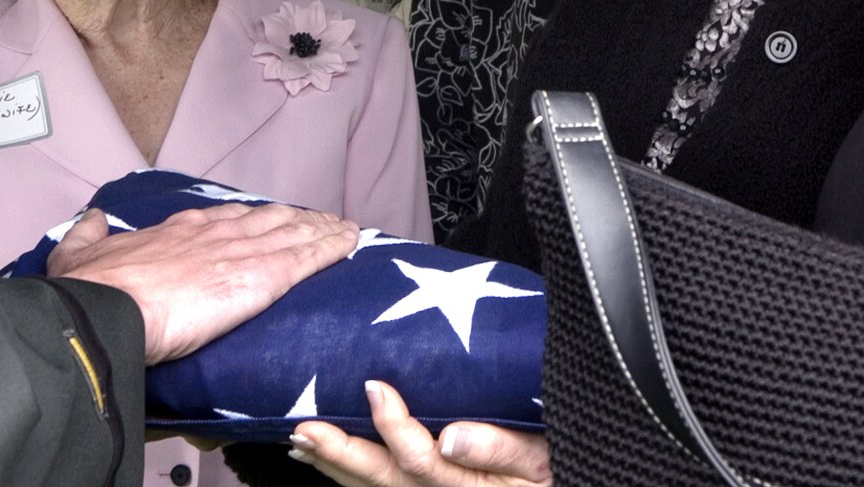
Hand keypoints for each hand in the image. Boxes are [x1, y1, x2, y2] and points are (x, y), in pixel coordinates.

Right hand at [49, 203, 355, 363]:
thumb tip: (92, 218)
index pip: (228, 219)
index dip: (253, 218)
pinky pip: (307, 258)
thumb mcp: (80, 254)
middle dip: (297, 220)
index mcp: (180, 231)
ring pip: (294, 234)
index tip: (269, 218)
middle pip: (269, 220)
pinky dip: (331, 248)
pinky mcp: (262, 277)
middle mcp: (217, 233)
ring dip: (321, 230)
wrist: (105, 310)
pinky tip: (349, 242)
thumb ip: (89, 235)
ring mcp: (242, 252)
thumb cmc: (92, 290)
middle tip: (319, 221)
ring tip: (344, 229)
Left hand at [290, 379, 550, 486]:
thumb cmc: (558, 463)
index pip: (422, 461)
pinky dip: (348, 474)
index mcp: (471, 485)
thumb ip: (503, 448)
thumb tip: (452, 436)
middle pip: (384, 480)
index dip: (394, 428)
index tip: (376, 386)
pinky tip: (324, 457)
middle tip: (305, 427)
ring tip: (301, 440)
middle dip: (341, 454)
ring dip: (335, 465)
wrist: (562, 477)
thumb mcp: (544, 456)